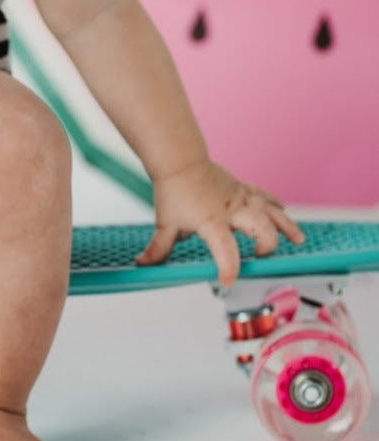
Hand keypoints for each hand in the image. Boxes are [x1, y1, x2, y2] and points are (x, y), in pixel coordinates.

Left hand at [135, 159, 304, 287]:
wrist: (179, 160)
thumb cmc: (174, 189)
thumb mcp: (165, 223)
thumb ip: (159, 248)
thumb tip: (143, 264)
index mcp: (212, 220)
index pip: (224, 248)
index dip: (228, 266)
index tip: (228, 280)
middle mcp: (231, 208)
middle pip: (260, 227)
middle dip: (266, 245)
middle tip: (260, 257)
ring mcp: (240, 197)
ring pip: (270, 211)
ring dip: (285, 226)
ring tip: (298, 240)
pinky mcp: (242, 189)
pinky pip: (264, 196)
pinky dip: (275, 205)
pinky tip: (284, 213)